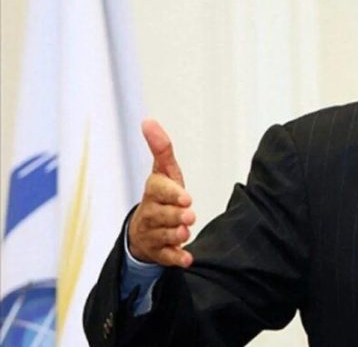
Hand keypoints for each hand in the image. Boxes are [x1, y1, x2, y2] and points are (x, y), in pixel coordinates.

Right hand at [128, 119, 195, 266]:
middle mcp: (150, 213)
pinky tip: (188, 258)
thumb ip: (161, 149)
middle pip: (162, 215)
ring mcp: (153, 234)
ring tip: (185, 233)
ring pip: (163, 236)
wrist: (145, 229)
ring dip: (175, 235)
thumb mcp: (164, 172)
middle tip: (189, 216)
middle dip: (175, 216)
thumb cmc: (161, 195)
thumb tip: (148, 120)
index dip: (171, 194)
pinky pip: (166, 258)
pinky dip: (176, 258)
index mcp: (153, 192)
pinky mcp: (159, 252)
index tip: (186, 197)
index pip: (158, 190)